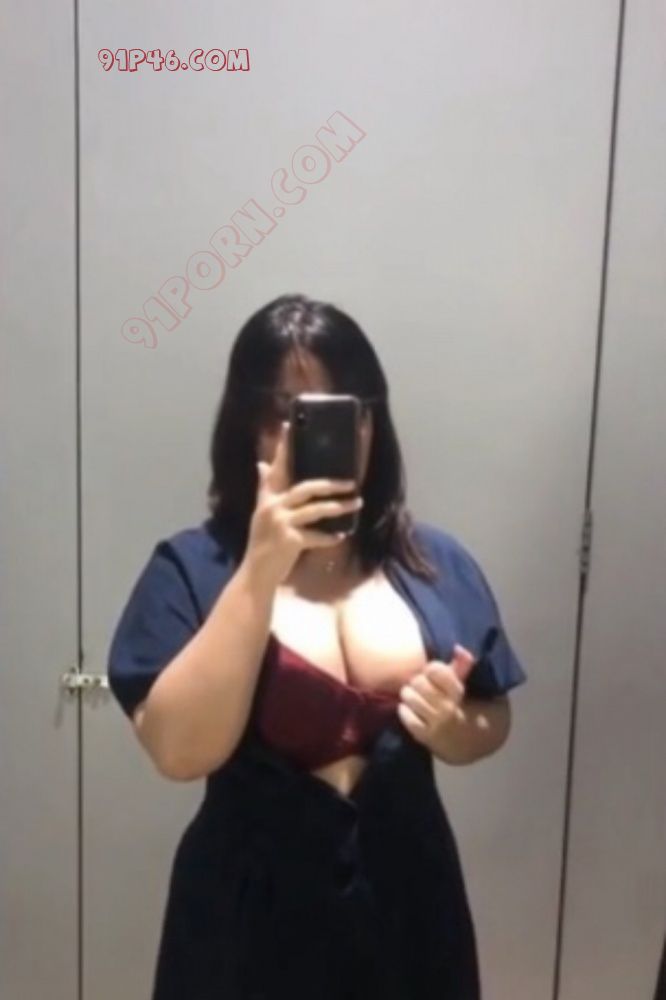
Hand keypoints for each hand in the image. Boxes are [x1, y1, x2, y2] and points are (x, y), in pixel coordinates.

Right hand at [244, 420, 362, 584]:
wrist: (256, 574)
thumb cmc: (262, 543)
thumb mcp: (261, 513)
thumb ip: (264, 488)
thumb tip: (262, 464)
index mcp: (267, 498)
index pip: (277, 467)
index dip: (284, 448)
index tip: (290, 426)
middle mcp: (272, 507)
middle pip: (306, 487)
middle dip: (331, 484)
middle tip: (351, 482)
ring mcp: (281, 524)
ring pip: (316, 510)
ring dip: (339, 507)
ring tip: (357, 504)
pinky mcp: (290, 540)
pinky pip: (317, 536)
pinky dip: (330, 537)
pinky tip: (341, 536)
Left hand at [397, 645, 476, 747]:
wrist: (465, 740)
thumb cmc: (458, 705)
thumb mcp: (461, 686)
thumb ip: (460, 665)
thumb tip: (458, 647)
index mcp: (457, 692)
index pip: (436, 670)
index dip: (431, 669)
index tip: (432, 673)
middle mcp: (448, 707)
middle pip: (419, 683)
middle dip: (417, 682)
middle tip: (418, 685)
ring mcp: (436, 722)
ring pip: (411, 699)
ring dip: (408, 694)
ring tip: (411, 695)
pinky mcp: (426, 736)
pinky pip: (408, 718)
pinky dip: (404, 711)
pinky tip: (407, 708)